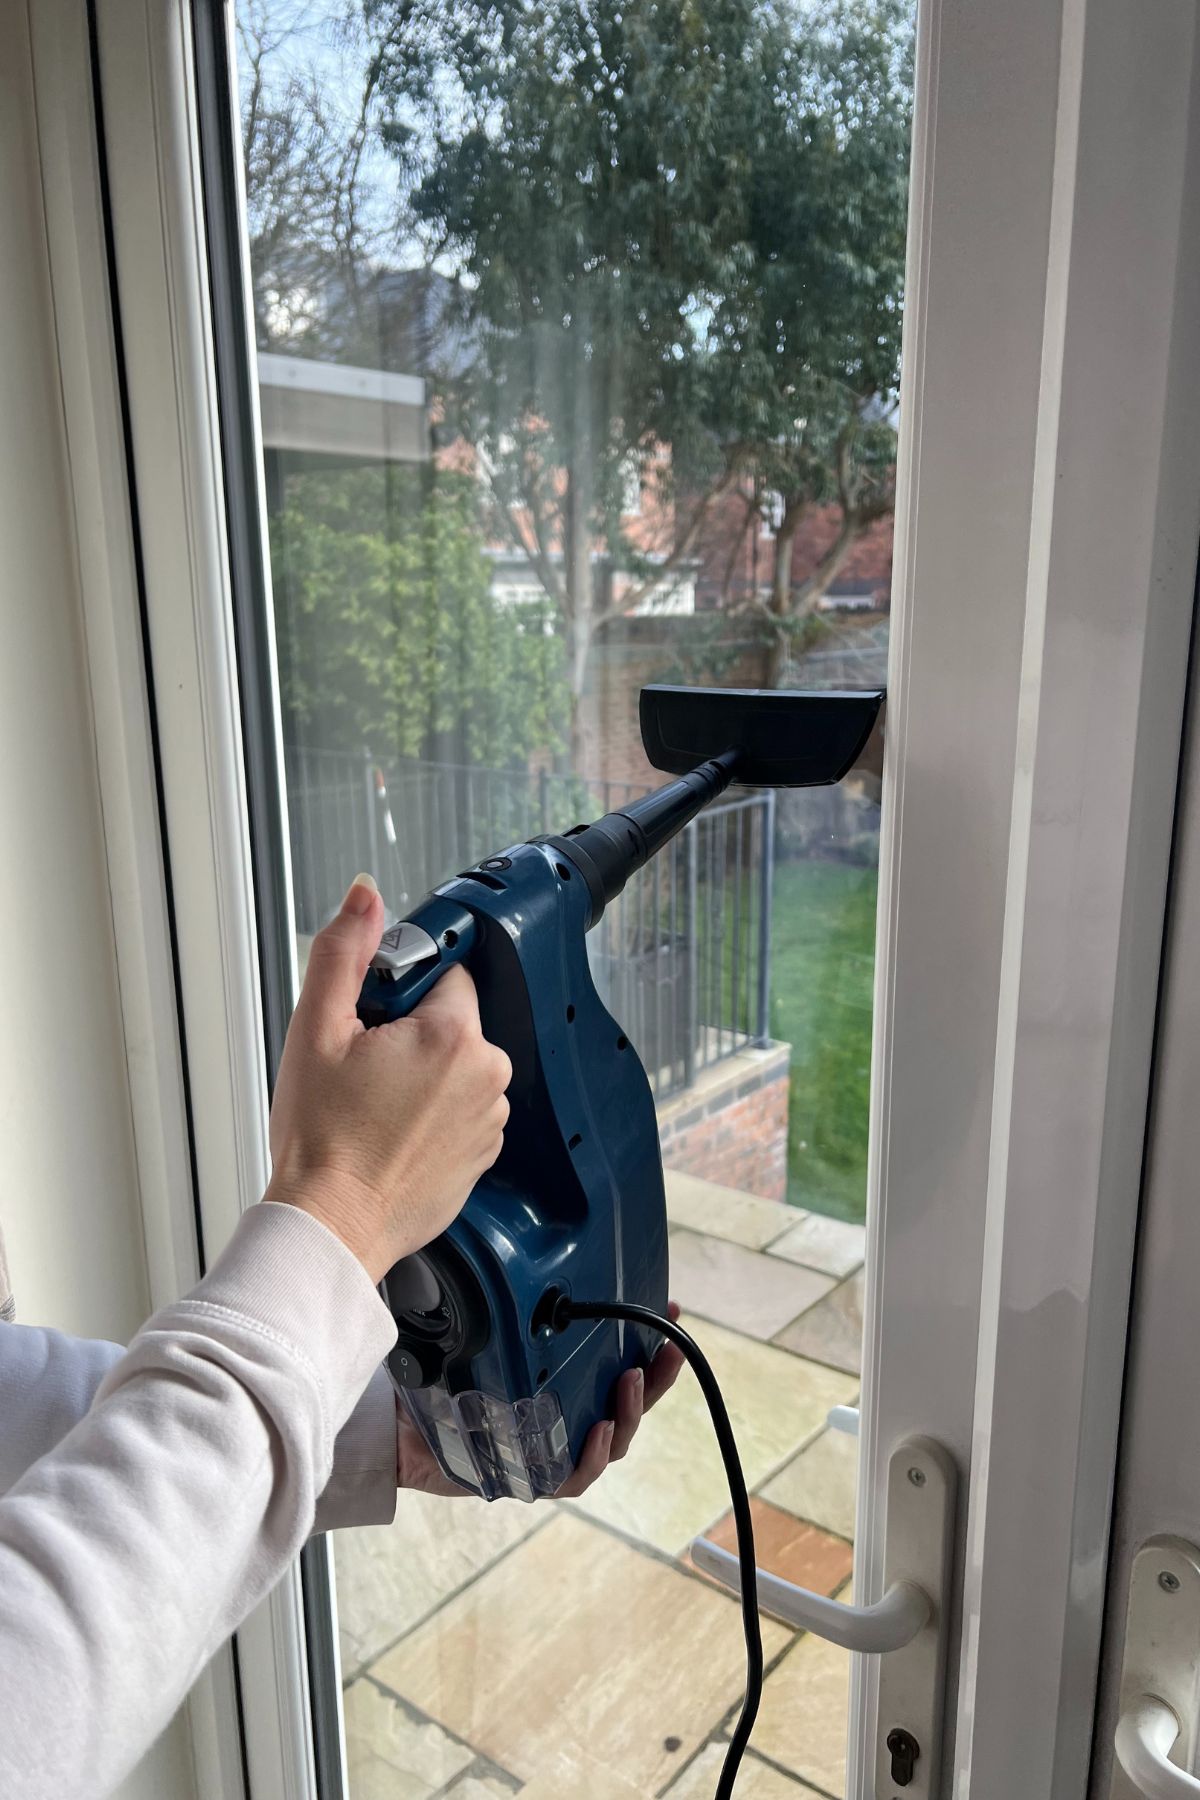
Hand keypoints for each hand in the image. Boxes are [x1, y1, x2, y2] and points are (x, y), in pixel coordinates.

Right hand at [266, 874, 511, 1281]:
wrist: (331, 1225)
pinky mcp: (482, 1156)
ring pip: (456, 1067)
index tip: (373, 1018)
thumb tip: (365, 897)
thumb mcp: (317, 1030)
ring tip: (373, 1106)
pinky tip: (391, 1133)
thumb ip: (344, 953)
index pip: (445, 973)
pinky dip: (431, 1115)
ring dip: (422, 1075)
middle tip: (362, 1067)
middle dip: (410, 1032)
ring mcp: (489, 1121)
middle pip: (452, 1021)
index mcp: (454, 1037)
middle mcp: (487, 1077)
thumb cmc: (322, 1140)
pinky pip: (460, 1111)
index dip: (401, 990)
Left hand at [395, 1304, 686, 1498]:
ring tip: (630, 1380)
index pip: (618, 1362)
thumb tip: (514, 1248)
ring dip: (629, 1412)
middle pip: (627, 1403)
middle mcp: (565, 1418)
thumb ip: (505, 1303)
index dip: (650, 1341)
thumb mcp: (480, 1332)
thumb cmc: (442, 1378)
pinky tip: (598, 1430)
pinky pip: (572, 1476)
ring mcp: (552, 1450)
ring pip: (611, 1439)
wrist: (398, 1429)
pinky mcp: (530, 1479)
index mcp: (564, 1385)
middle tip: (671, 1348)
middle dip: (656, 1378)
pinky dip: (591, 1457)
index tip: (670, 1309)